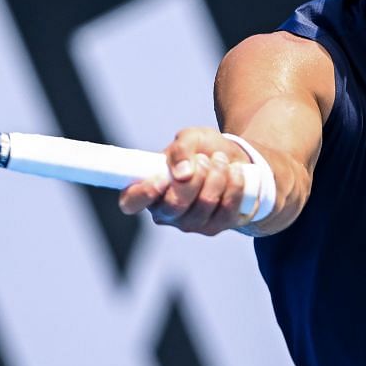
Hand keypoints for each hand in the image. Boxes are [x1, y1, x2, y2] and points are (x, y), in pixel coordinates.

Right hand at [116, 127, 249, 236]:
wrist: (234, 160)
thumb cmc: (204, 150)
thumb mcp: (191, 138)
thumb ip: (181, 148)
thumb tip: (182, 173)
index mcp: (149, 189)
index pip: (130, 202)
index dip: (143, 193)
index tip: (162, 177)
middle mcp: (165, 212)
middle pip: (174, 205)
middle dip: (195, 177)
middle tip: (204, 159)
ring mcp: (190, 224)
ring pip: (203, 205)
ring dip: (217, 176)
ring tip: (220, 160)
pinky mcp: (215, 227)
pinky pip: (226, 209)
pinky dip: (233, 185)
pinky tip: (234, 171)